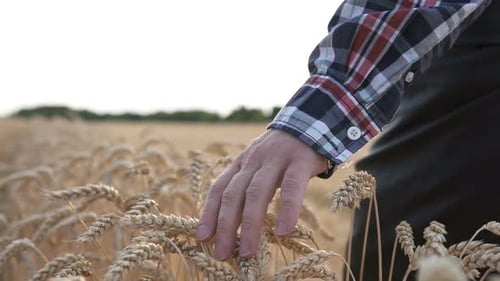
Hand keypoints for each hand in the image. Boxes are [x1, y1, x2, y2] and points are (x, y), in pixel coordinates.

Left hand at [196, 129, 326, 259]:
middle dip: (225, 226)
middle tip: (220, 254)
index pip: (219, 189)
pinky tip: (282, 232)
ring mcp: (276, 159)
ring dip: (250, 225)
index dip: (209, 213)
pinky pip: (291, 188)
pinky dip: (286, 211)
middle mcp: (253, 160)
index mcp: (242, 163)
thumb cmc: (283, 153)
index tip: (202, 237)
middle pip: (233, 195)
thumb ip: (247, 184)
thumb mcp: (259, 163)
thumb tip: (232, 219)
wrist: (311, 122)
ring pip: (257, 193)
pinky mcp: (299, 161)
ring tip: (247, 251)